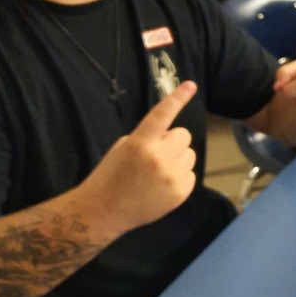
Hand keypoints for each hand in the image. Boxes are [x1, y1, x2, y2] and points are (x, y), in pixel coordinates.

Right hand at [79, 81, 197, 236]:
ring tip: (157, 171)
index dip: (177, 98)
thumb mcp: (123, 147)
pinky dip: (179, 175)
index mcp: (140, 143)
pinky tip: (162, 184)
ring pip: (189, 154)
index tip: (191, 85)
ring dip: (177, 157)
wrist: (104, 211)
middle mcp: (159, 158)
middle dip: (171, 141)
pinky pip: (190, 173)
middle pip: (183, 135)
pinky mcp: (180, 193)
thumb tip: (170, 137)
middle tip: (155, 153)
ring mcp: (172, 177)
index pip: (162, 115)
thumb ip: (148, 138)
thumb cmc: (110, 175)